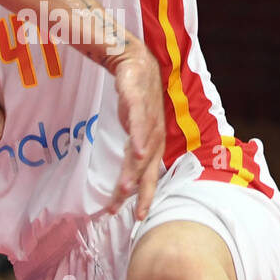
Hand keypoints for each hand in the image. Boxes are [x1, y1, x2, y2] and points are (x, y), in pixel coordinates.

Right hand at [106, 36, 164, 220]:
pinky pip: (138, 123)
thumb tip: (128, 170)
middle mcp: (154, 134)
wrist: (134, 61)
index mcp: (154, 142)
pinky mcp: (137, 101)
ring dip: (134, 172)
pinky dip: (139, 139)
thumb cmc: (136, 96)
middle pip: (147, 169)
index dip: (146, 197)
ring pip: (141, 150)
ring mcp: (147, 118)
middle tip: (135, 215)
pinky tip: (137, 153)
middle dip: (141, 194)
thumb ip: (132, 147)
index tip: (139, 218)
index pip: (150, 176)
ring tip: (125, 192)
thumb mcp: (136, 126)